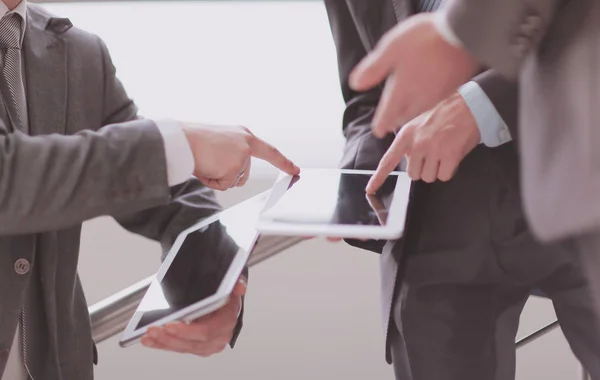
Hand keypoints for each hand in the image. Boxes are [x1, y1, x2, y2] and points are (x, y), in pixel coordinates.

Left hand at [141, 277, 245, 356]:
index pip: (206, 331)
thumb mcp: (230, 286)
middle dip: (170, 337)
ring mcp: (208, 344)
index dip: (187, 331)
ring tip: (149, 335)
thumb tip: (240, 286)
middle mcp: (219, 336)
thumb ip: (235, 283)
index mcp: (227, 321)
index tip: (170, 325)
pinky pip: (179, 348)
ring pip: (183, 347)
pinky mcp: (198, 347)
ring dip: (163, 342)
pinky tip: (152, 340)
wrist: (225, 304)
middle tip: (154, 329)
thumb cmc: (225, 296)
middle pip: (192, 342)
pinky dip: (163, 345)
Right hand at [183, 124, 299, 189]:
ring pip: (234, 181)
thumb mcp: (219, 142)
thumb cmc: (193, 141)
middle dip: (226, 175)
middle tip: (209, 161)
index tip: (296, 170)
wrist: (180, 140)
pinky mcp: (235, 168)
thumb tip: (235, 173)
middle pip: (244, 174)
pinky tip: (204, 167)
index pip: (269, 151)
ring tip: (205, 162)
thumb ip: (232, 154)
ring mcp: (242, 156)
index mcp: (243, 135)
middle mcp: (246, 144)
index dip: (283, 162)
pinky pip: (223, 186)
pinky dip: (211, 181)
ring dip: (218, 177)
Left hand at [349, 13, 478, 137]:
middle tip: (389, 124)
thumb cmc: (425, 39)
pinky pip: (434, 104)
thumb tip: (355, 83)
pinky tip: (426, 101)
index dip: (381, 123)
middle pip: (403, 115)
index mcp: (401, 91)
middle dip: (395, 120)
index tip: (378, 131)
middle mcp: (419, 98)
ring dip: (410, 115)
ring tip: (405, 115)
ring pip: (419, 112)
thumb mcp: (391, 49)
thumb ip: (373, 68)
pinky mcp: (451, 90)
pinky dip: (426, 106)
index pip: (387, 114)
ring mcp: (437, 96)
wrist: (464, 35)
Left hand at [366, 92, 479, 192]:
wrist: (469, 106)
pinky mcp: (450, 155)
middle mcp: (417, 143)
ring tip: (443, 153)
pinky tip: (451, 156)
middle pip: (413, 175)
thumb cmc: (444, 116)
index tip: (370, 189)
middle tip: (432, 155)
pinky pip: (444, 176)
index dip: (378, 177)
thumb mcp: (418, 124)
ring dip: (436, 170)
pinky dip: (448, 170)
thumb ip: (408, 143)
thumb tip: (406, 161)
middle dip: (423, 169)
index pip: (388, 160)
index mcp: (406, 135)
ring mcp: (433, 149)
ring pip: (428, 177)